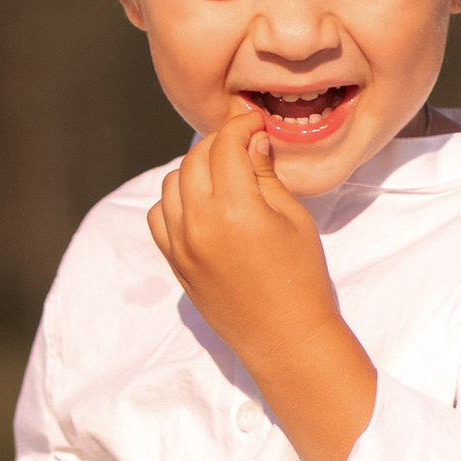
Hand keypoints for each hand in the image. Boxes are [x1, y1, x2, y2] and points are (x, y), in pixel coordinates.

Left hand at [148, 120, 377, 460]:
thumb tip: (252, 141)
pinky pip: (159, 217)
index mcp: (235, 208)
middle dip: (218, 143)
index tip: (255, 122)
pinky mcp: (175, 263)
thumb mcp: (293, 219)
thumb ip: (266, 175)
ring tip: (222, 172)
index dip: (241, 125)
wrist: (285, 338)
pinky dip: (174, 200)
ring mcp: (181, 245)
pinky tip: (200, 202)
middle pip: (195, 159)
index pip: (226, 146)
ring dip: (194, 168)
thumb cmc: (302, 278)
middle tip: (241, 143)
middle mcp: (199, 224)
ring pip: (172, 184)